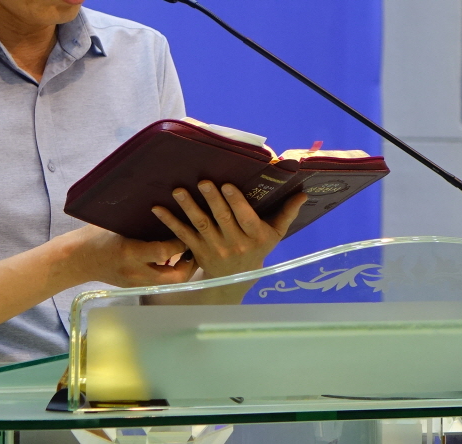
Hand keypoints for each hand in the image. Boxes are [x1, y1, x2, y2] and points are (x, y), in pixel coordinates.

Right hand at [57, 225, 194, 288]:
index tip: (187, 229)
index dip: (181, 242)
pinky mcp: (134, 286)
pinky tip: (171, 259)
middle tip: (195, 249)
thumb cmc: (94, 236)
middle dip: (190, 265)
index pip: (165, 251)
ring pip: (170, 282)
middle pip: (175, 276)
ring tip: (188, 254)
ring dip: (181, 269)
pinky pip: (159, 282)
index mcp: (130, 252)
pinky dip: (168, 271)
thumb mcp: (116, 223)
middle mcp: (135, 271)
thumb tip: (162, 204)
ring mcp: (135, 282)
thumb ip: (139, 220)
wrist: (76, 260)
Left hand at [152, 180, 307, 280]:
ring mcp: (214, 248)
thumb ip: (287, 213)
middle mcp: (234, 243)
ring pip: (201, 225)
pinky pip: (182, 235)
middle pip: (222, 219)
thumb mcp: (274, 234)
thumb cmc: (257, 249)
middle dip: (212, 200)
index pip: (246, 219)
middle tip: (203, 181)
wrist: (235, 280)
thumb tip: (303, 192)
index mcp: (255, 237)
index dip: (236, 203)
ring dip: (188, 207)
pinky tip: (157, 208)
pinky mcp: (197, 251)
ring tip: (178, 191)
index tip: (227, 185)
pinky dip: (169, 222)